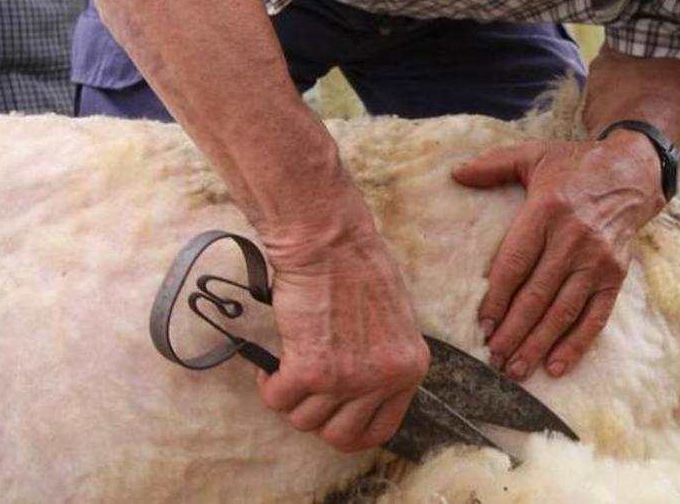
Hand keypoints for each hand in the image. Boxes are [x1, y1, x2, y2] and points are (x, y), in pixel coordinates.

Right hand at [254, 219, 429, 452]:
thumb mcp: (394, 321)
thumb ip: (383, 359)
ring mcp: (348, 379)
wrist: (329, 243)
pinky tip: (271, 365)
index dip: (350, 429)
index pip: (382, 429)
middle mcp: (384, 379)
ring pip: (304, 420)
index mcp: (410, 368)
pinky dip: (269, 385)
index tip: (334, 418)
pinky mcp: (310, 369)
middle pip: (340, 436)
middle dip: (316, 419)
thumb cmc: (358, 267)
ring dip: (290, 399)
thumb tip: (361, 388)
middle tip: (305, 393)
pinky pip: (278, 399)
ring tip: (288, 369)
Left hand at [452, 130, 664, 379]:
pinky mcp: (616, 276)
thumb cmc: (576, 166)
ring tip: (515, 369)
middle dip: (513, 331)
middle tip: (493, 358)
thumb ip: (494, 164)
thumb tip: (455, 174)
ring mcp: (598, 261)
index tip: (482, 324)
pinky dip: (576, 344)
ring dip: (538, 344)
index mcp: (548, 210)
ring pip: (563, 311)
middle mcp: (574, 239)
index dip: (497, 297)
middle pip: (537, 294)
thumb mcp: (534, 155)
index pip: (516, 262)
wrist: (633, 172)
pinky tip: (556, 366)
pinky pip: (595, 316)